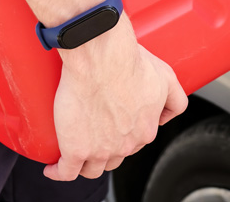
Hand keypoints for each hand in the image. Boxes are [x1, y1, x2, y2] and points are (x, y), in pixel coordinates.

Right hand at [43, 18, 187, 180]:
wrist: (101, 56)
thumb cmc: (129, 61)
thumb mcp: (165, 76)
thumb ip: (175, 98)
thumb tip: (166, 117)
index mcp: (145, 130)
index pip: (135, 142)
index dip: (124, 133)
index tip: (114, 124)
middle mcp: (125, 145)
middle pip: (114, 156)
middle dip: (106, 147)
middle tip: (94, 129)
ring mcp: (99, 149)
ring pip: (92, 168)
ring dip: (85, 162)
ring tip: (75, 151)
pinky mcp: (75, 148)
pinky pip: (65, 172)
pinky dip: (58, 172)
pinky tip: (53, 167)